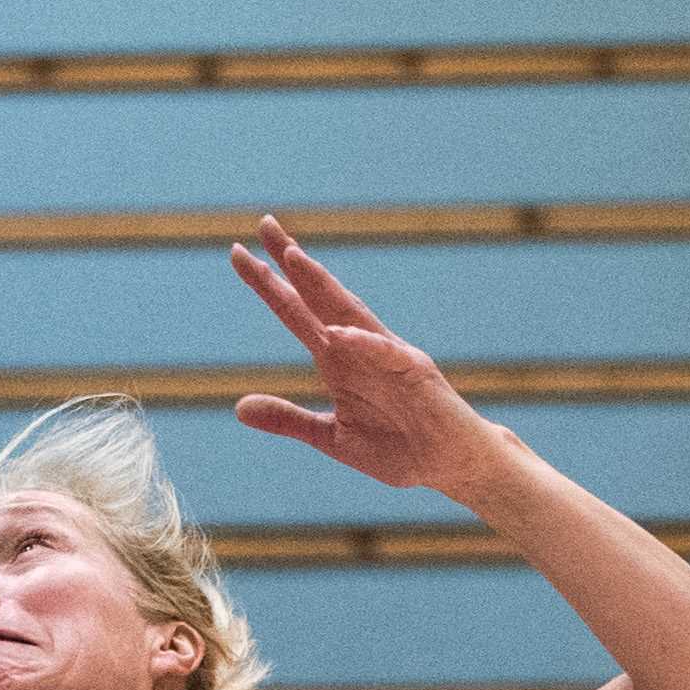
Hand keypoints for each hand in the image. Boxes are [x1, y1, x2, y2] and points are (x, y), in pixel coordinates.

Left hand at [229, 219, 508, 503]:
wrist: (451, 466)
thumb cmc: (397, 448)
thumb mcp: (331, 437)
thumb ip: (288, 419)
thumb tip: (238, 408)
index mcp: (338, 359)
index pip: (297, 312)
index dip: (268, 284)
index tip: (238, 253)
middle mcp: (360, 346)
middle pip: (320, 296)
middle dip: (292, 261)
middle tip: (264, 223)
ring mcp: (389, 355)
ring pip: (350, 312)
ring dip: (322, 285)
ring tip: (293, 257)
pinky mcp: (416, 374)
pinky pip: (385, 354)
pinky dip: (361, 343)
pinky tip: (335, 333)